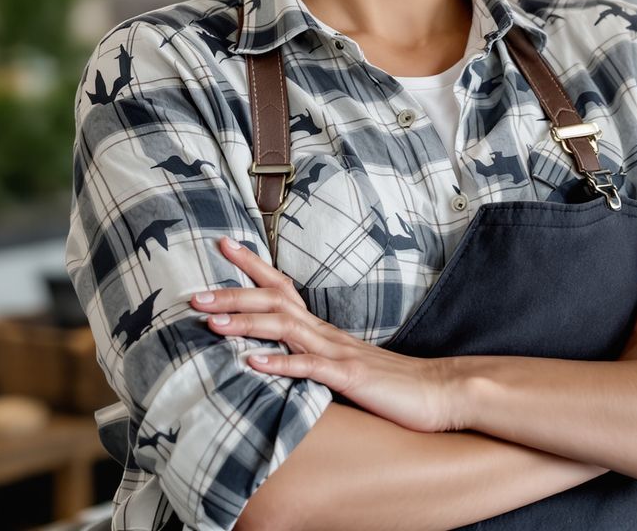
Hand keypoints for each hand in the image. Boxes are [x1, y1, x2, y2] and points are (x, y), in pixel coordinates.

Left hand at [191, 235, 461, 433]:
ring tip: (212, 323)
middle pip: (275, 303)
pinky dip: (279, 363)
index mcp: (324, 330)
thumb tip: (280, 357)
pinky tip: (252, 363)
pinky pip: (310, 368)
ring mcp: (339, 353)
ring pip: (286, 329)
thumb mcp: (346, 368)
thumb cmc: (394, 385)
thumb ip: (315, 358)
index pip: (282, 288)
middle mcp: (328, 334)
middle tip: (195, 295)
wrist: (441, 392)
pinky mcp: (349, 378)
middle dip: (233, 296)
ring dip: (246, 323)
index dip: (252, 266)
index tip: (222, 245)